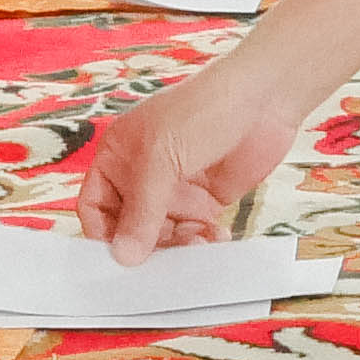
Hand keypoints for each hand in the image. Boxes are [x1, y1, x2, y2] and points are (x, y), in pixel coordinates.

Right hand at [72, 60, 309, 266]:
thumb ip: (141, 212)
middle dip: (146, 244)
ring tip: (198, 242)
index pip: (94, 205)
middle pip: (130, 227)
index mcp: (118, 155)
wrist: (264, 98)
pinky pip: (194, 232)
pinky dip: (201, 241)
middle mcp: (143, 173)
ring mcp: (176, 187)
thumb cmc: (204, 109)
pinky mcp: (207, 198)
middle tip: (164, 261)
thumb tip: (123, 256)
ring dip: (178, 246)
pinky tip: (215, 236)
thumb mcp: (161, 160)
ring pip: (163, 235)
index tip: (118, 259)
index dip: (102, 233)